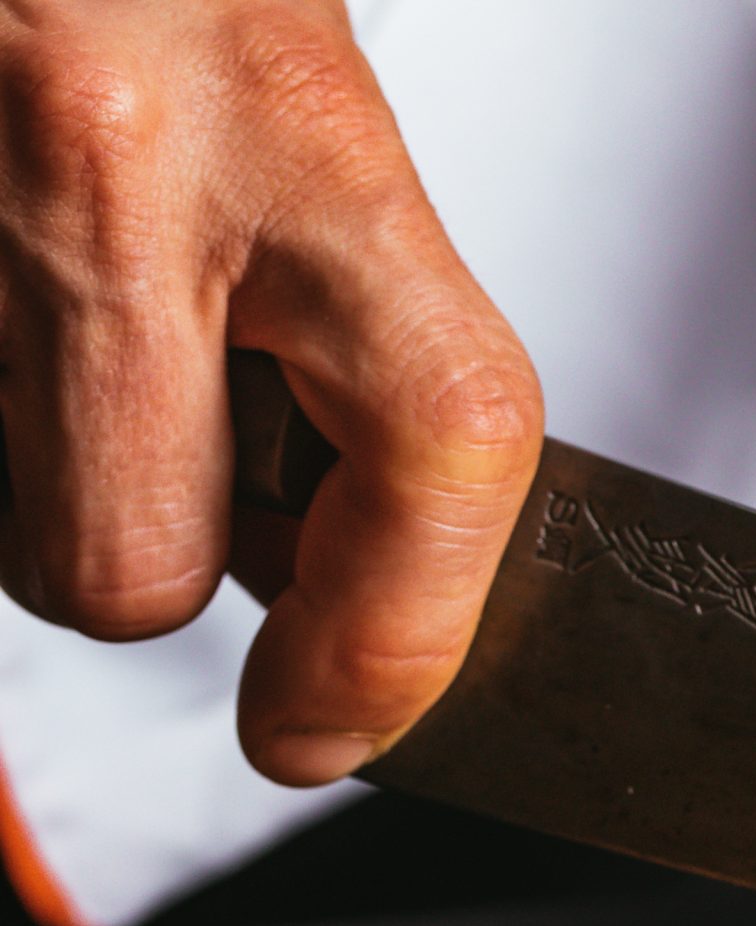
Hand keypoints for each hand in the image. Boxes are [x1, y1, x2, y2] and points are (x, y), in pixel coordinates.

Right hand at [0, 0, 540, 783]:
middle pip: (125, 565)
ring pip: (4, 525)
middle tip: (194, 462)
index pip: (442, 444)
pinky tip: (18, 298)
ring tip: (83, 332)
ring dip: (49, 482)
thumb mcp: (312, 110)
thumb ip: (360, 338)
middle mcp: (111, 172)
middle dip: (156, 558)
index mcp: (296, 128)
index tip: (337, 716)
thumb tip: (333, 584)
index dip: (400, 631)